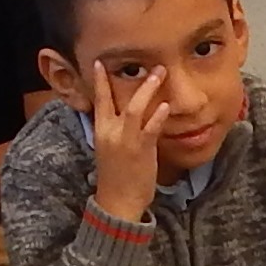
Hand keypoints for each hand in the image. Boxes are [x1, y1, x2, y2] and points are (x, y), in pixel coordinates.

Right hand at [81, 58, 172, 221]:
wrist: (118, 202)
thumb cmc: (116, 176)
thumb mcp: (109, 149)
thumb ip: (116, 131)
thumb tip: (126, 116)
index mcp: (100, 131)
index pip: (98, 100)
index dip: (99, 81)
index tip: (100, 63)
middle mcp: (110, 132)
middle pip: (116, 98)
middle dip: (132, 80)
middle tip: (150, 65)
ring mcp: (125, 140)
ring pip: (135, 108)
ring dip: (148, 89)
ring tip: (160, 74)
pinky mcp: (141, 150)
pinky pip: (150, 128)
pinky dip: (158, 116)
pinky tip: (166, 106)